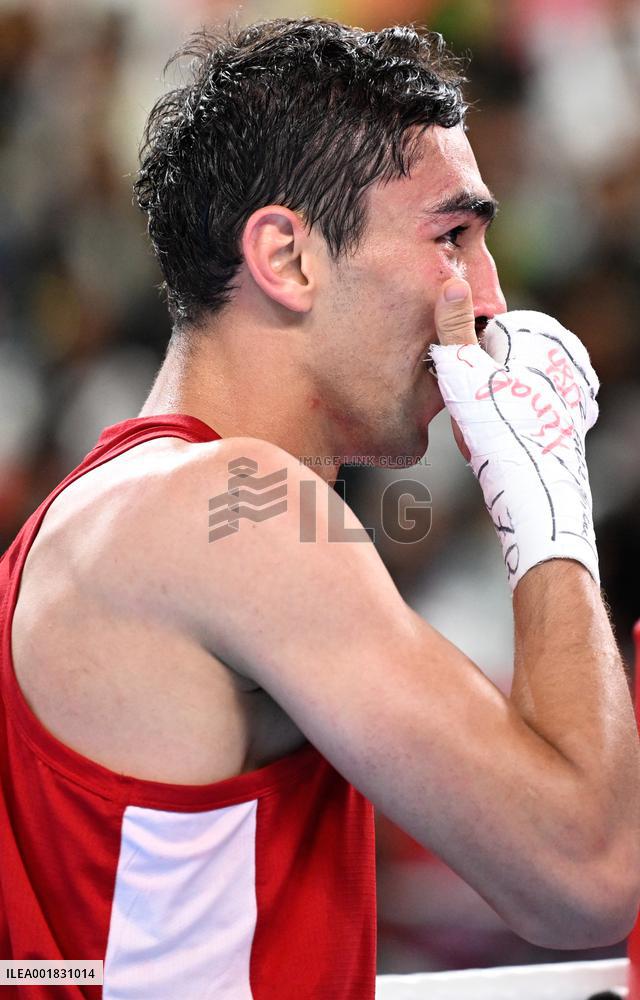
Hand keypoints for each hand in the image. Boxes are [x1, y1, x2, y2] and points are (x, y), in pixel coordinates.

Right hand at [431, 278, 599, 590]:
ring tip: (491, 430)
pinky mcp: (578, 411)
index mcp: (539, 330)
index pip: (484, 333)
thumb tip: (451, 278)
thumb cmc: (495, 426)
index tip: (463, 390)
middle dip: (484, 383)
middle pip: (503, 358)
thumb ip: (453, 325)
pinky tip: (510, 439)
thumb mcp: (463, 370)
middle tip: (475, 415)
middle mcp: (564, 349)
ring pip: (516, 384)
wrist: (534, 484)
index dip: (465, 363)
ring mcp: (575, 381)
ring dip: (500, 402)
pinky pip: (534, 408)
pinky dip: (521, 419)